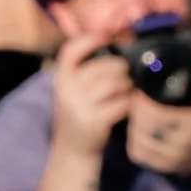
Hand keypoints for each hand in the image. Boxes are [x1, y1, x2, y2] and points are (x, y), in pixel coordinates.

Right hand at [48, 35, 135, 157]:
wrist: (73, 152)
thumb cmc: (79, 115)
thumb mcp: (72, 92)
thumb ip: (85, 73)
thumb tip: (114, 46)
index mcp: (61, 80)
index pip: (70, 52)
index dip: (89, 41)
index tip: (106, 38)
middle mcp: (67, 91)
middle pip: (100, 67)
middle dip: (120, 67)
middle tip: (127, 72)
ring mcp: (80, 107)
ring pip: (113, 84)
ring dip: (127, 84)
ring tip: (130, 88)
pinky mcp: (95, 122)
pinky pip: (121, 104)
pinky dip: (129, 102)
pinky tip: (130, 104)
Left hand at [127, 61, 190, 179]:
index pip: (158, 116)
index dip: (142, 103)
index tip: (139, 91)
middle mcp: (181, 146)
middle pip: (145, 129)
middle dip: (135, 112)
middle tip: (134, 99)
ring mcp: (173, 160)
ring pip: (140, 142)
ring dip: (133, 126)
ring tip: (135, 112)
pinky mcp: (168, 167)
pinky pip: (141, 156)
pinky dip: (134, 142)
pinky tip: (138, 130)